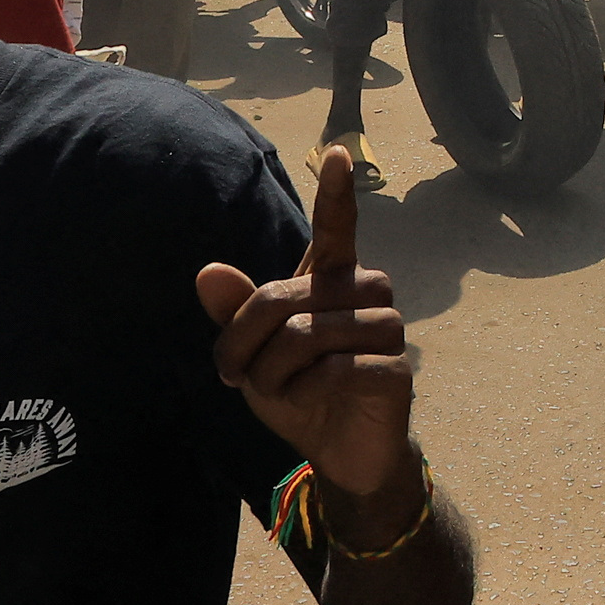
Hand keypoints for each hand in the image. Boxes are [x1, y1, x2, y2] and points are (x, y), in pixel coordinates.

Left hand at [198, 143, 415, 511]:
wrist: (342, 452)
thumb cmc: (300, 391)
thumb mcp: (254, 355)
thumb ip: (235, 313)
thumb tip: (207, 271)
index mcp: (333, 278)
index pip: (337, 227)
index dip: (336, 192)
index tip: (337, 151)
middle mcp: (366, 291)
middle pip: (282, 298)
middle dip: (243, 344)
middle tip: (235, 377)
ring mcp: (387, 327)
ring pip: (304, 335)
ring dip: (273, 374)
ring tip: (277, 392)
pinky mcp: (397, 367)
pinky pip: (333, 369)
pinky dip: (304, 391)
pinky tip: (309, 400)